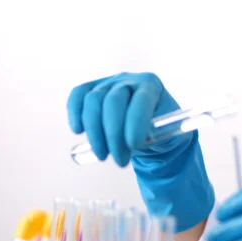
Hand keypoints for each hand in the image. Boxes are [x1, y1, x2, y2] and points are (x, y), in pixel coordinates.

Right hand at [67, 72, 184, 165]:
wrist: (151, 124)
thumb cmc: (160, 128)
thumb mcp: (166, 131)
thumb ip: (155, 134)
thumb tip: (132, 143)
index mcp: (151, 85)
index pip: (141, 100)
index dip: (135, 122)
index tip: (134, 145)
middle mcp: (129, 79)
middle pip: (113, 101)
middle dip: (114, 134)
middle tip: (120, 161)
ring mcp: (108, 82)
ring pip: (93, 100)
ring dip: (95, 132)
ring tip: (103, 155)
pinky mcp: (92, 89)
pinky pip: (78, 95)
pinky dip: (75, 113)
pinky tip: (79, 131)